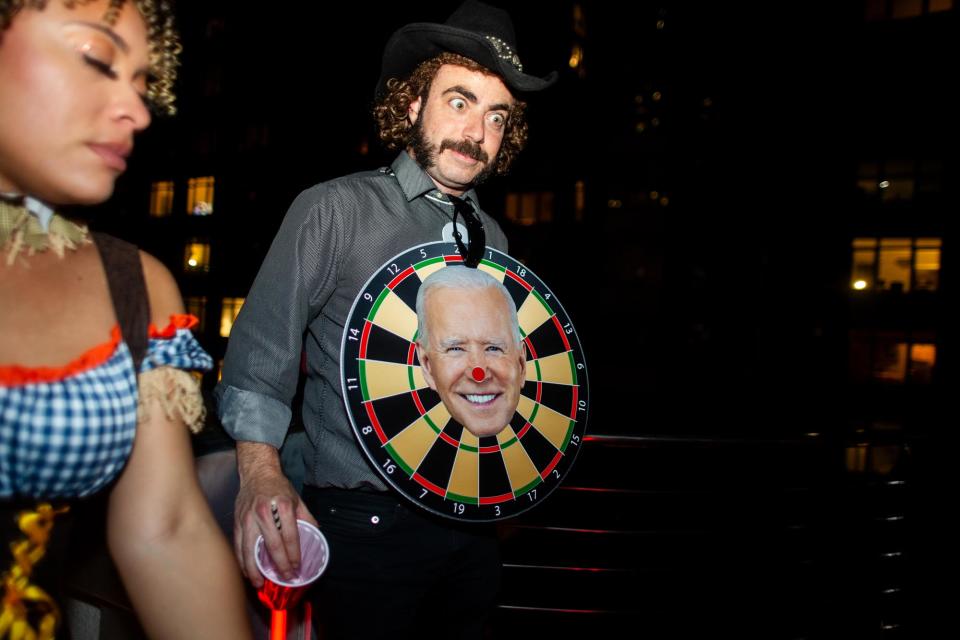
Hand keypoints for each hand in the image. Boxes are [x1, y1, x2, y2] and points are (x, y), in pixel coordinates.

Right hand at [233, 449, 316, 588]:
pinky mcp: (237, 522)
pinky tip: (246, 571)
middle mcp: (264, 512)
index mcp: (282, 506)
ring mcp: (248, 518)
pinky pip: (238, 546)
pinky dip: (241, 561)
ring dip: (255, 570)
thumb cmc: (278, 487)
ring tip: (259, 584)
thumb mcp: (297, 499)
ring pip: (250, 549)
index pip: (290, 536)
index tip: (297, 568)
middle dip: (279, 566)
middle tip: (284, 579)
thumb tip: (316, 535)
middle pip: (272, 545)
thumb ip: (306, 518)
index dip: (294, 555)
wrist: (257, 473)